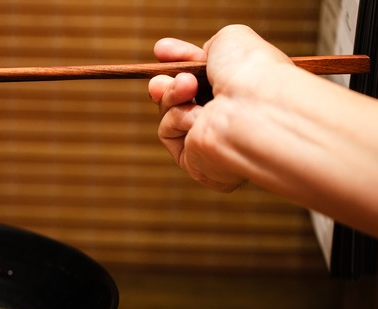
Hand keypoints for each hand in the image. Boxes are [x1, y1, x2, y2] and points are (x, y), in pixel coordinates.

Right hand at [147, 25, 293, 191]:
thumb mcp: (231, 40)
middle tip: (160, 77)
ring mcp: (213, 141)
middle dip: (166, 83)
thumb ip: (212, 47)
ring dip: (171, 94)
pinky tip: (196, 117)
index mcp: (244, 92)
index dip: (182, 60)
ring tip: (186, 87)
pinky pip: (169, 132)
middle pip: (182, 97)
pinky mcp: (195, 162)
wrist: (253, 106)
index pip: (205, 77)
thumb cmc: (251, 72)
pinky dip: (176, 118)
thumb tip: (201, 58)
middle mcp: (231, 119)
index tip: (162, 50)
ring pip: (170, 113)